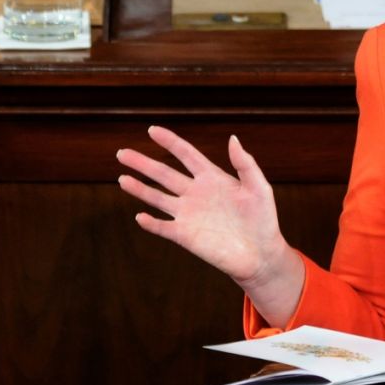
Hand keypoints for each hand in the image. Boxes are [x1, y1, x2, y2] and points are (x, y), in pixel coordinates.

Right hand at [117, 126, 302, 305]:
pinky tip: (140, 216)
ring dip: (140, 189)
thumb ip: (245, 164)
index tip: (152, 130)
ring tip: (121, 178)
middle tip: (122, 152)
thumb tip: (232, 138)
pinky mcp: (185, 236)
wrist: (261, 254)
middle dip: (143, 163)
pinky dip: (151, 223)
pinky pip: (163, 227)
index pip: (186, 154)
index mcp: (213, 178)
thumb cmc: (263, 219)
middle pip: (164, 174)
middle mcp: (196, 193)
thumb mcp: (259, 187)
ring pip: (158, 198)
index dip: (170, 142)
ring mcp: (188, 214)